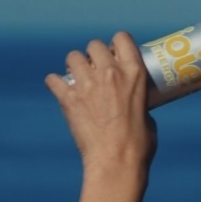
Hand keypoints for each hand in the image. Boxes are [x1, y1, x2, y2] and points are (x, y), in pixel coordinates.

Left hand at [44, 32, 157, 170]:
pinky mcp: (69, 99)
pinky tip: (61, 91)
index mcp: (134, 73)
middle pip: (94, 45)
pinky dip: (55, 84)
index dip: (116, 43)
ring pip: (72, 57)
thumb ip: (137, 101)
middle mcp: (109, 73)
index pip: (121, 38)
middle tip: (95, 69)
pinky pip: (53, 80)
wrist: (116, 163)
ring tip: (78, 79)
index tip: (114, 53)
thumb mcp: (147, 115)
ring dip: (75, 66)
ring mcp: (88, 85)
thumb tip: (132, 104)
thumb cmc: (138, 146)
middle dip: (93, 54)